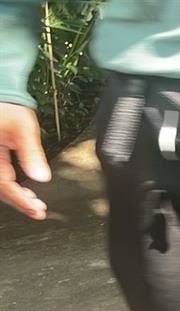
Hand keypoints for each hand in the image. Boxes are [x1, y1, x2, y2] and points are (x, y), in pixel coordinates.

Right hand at [0, 103, 50, 219]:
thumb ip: (31, 154)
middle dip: (19, 202)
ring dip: (14, 196)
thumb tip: (41, 177)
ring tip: (34, 204)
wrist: (0, 94)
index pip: (4, 184)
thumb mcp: (23, 129)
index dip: (20, 200)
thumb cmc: (7, 107)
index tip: (36, 210)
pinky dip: (9, 186)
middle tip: (38, 211)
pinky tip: (23, 192)